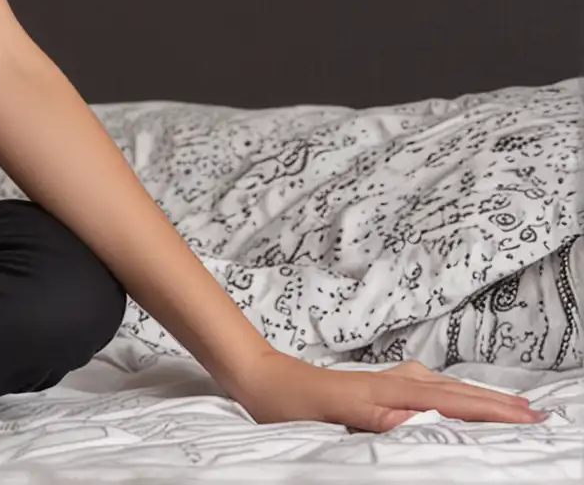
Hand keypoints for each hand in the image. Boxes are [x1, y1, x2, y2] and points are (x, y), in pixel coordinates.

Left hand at [226, 351, 548, 431]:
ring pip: (447, 389)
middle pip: (457, 394)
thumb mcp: (336, 417)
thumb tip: (425, 422)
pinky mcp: (382, 383)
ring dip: (481, 399)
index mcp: (389, 392)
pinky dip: (457, 395)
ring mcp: (389, 380)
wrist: (264, 379)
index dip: (490, 413)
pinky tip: (462, 399)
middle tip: (537, 415)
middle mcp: (395, 382)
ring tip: (514, 409)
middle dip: (498, 404)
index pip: (452, 405)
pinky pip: (432, 389)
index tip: (525, 419)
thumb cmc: (293, 405)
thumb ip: (382, 421)